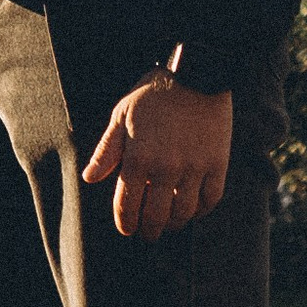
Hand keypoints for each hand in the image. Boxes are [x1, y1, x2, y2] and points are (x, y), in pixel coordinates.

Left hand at [83, 77, 232, 243]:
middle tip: (148, 234)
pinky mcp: (217, 164)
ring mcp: (194, 168)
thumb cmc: (153, 93)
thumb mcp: (122, 115)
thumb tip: (90, 178)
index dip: (125, 223)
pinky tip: (193, 209)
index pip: (127, 206)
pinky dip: (201, 211)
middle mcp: (166, 169)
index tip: (127, 229)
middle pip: (156, 217)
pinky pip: (210, 199)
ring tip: (169, 224)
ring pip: (184, 213)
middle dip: (149, 231)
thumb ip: (107, 150)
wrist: (196, 73)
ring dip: (174, 224)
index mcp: (138, 158)